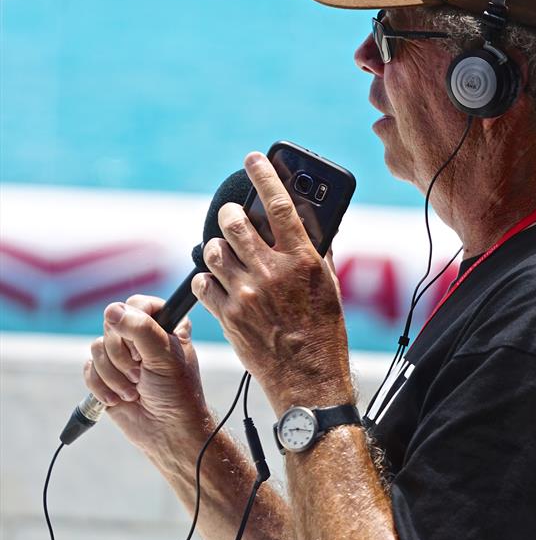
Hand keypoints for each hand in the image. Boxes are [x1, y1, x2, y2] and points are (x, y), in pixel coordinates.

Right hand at [83, 294, 210, 464]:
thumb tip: (112, 311)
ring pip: (96, 347)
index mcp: (164, 324)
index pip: (136, 304)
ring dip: (115, 375)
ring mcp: (121, 355)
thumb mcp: (164, 356)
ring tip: (136, 390)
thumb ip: (140, 329)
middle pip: (110, 325)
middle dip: (123, 357)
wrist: (166, 431)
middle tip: (142, 373)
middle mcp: (140, 336)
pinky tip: (121, 398)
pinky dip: (103, 387)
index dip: (135, 327)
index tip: (147, 350)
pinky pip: (88, 368)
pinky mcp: (104, 374)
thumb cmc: (176, 393)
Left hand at [192, 151, 353, 413]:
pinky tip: (219, 283)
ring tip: (226, 254)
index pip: (278, 203)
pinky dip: (206, 279)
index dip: (263, 174)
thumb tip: (307, 224)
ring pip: (213, 251)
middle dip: (231, 215)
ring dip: (217, 247)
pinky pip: (202, 283)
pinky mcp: (227, 315)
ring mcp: (246, 294)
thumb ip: (315, 253)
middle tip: (234, 218)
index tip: (253, 158)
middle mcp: (272, 272)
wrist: (308, 380)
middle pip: (235, 223)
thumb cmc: (325, 333)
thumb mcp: (329, 287)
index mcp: (303, 260)